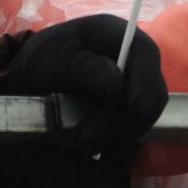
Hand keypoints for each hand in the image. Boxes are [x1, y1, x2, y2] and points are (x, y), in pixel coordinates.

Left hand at [6, 14, 168, 158]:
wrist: (37, 73)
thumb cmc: (46, 57)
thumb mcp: (57, 58)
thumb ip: (86, 69)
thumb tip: (118, 90)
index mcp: (119, 34)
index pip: (145, 58)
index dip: (139, 88)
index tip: (120, 116)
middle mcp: (136, 57)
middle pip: (150, 92)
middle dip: (123, 124)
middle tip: (87, 147)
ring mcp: (138, 82)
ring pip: (147, 114)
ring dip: (122, 139)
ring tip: (89, 154)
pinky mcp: (133, 105)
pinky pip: (138, 126)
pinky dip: (120, 143)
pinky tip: (100, 153)